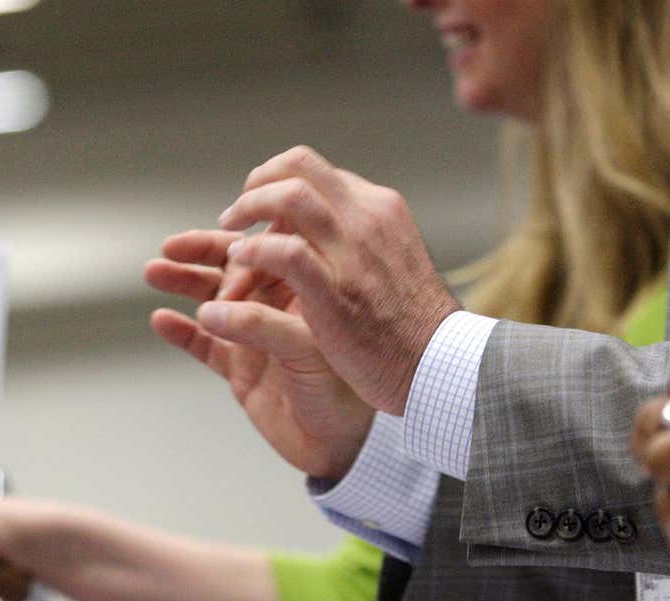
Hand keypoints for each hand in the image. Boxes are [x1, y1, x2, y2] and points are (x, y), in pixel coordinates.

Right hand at [146, 229, 373, 479]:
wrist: (340, 447)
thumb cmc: (345, 393)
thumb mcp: (308, 348)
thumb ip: (262, 325)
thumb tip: (211, 310)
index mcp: (306, 289)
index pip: (271, 249)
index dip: (245, 240)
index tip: (222, 234)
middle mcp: (279, 305)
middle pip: (234, 265)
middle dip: (201, 253)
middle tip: (171, 247)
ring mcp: (255, 335)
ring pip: (212, 298)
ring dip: (184, 282)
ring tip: (155, 271)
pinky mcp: (238, 367)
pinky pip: (203, 343)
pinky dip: (181, 331)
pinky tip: (161, 320)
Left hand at [216, 146, 461, 415]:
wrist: (440, 365)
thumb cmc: (414, 325)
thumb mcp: (394, 260)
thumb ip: (360, 240)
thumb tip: (326, 231)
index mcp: (379, 209)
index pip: (316, 172)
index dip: (277, 184)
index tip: (259, 210)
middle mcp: (366, 219)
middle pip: (298, 167)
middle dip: (256, 183)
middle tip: (235, 214)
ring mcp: (352, 253)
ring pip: (289, 196)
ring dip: (247, 207)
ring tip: (229, 234)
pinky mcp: (335, 292)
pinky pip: (285, 252)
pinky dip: (254, 251)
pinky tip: (239, 262)